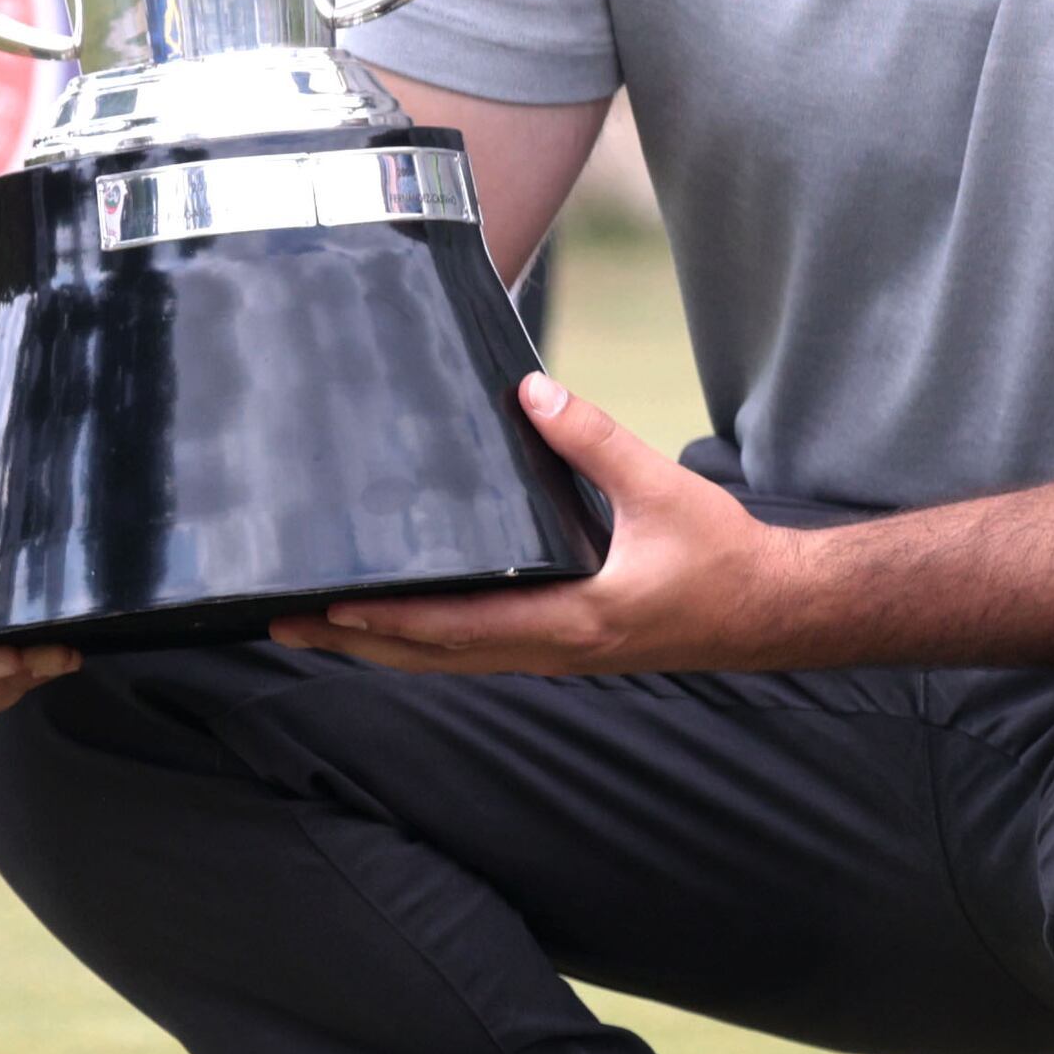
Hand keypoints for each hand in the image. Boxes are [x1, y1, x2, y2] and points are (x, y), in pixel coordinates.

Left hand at [268, 374, 791, 674]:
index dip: (387, 619)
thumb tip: (532, 391)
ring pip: (448, 663)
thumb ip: (594, 439)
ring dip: (382, 646)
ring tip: (318, 627)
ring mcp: (553, 657)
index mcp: (571, 621)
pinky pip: (475, 653)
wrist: (770, 612)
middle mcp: (550, 651)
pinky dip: (424, 644)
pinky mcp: (562, 648)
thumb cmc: (722, 556)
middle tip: (284, 623)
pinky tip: (397, 624)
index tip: (326, 605)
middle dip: (357, 641)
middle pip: (432, 657)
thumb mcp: (661, 490)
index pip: (457, 627)